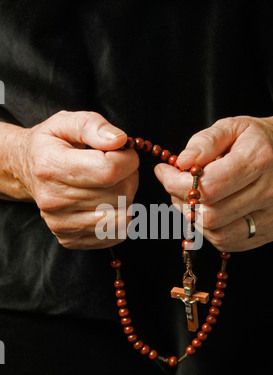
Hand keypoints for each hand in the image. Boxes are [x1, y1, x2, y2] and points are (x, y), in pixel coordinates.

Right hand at [11, 110, 138, 248]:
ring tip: (113, 184)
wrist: (28, 170)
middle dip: (130, 177)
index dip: (128, 160)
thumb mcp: (67, 122)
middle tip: (120, 167)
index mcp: (51, 166)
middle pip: (119, 194)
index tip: (125, 152)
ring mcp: (61, 223)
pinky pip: (115, 235)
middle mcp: (53, 200)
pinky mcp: (70, 239)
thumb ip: (93, 126)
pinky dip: (121, 218)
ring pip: (121, 216)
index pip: (108, 171)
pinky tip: (109, 203)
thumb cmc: (52, 145)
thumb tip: (118, 140)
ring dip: (127, 198)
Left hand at [154, 112, 272, 251]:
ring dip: (195, 220)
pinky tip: (209, 210)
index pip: (209, 186)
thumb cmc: (251, 141)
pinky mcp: (271, 231)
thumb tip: (182, 163)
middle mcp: (270, 190)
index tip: (164, 173)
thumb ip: (204, 142)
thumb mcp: (228, 128)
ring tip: (192, 200)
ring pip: (218, 235)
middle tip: (176, 188)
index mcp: (259, 160)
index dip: (177, 184)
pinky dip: (210, 231)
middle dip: (184, 203)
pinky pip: (228, 243)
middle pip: (212, 216)